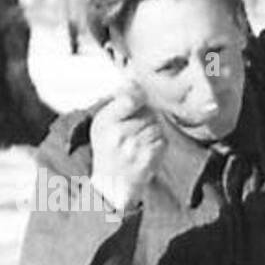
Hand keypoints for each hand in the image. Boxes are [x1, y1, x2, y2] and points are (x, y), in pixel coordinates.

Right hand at [89, 82, 166, 211]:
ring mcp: (135, 147)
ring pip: (157, 125)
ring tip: (140, 140)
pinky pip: (163, 140)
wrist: (112, 184)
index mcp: (104, 122)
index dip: (140, 95)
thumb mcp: (102, 124)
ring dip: (153, 130)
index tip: (140, 98)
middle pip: (148, 112)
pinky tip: (146, 150)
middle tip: (136, 128)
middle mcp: (119, 134)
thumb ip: (117, 102)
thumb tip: (133, 79)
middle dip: (147, 116)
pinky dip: (159, 143)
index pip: (130, 98)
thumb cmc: (108, 152)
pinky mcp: (149, 158)